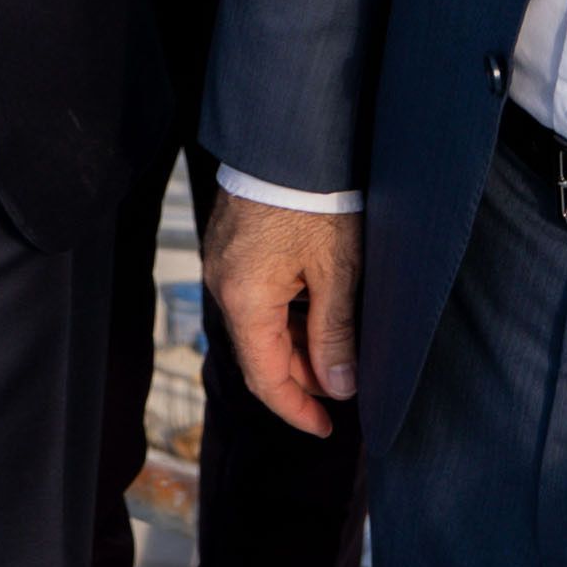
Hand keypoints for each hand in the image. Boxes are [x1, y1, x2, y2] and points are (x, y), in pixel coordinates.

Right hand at [212, 200, 359, 436]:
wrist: (291, 137)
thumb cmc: (318, 199)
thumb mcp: (338, 272)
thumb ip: (335, 334)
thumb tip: (338, 387)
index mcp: (245, 300)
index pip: (266, 377)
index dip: (296, 409)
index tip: (325, 428)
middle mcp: (224, 287)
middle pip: (259, 353)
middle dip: (301, 378)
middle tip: (343, 388)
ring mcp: (223, 264)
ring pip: (258, 325)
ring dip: (296, 345)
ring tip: (339, 351)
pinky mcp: (231, 245)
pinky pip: (255, 297)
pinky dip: (285, 315)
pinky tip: (317, 312)